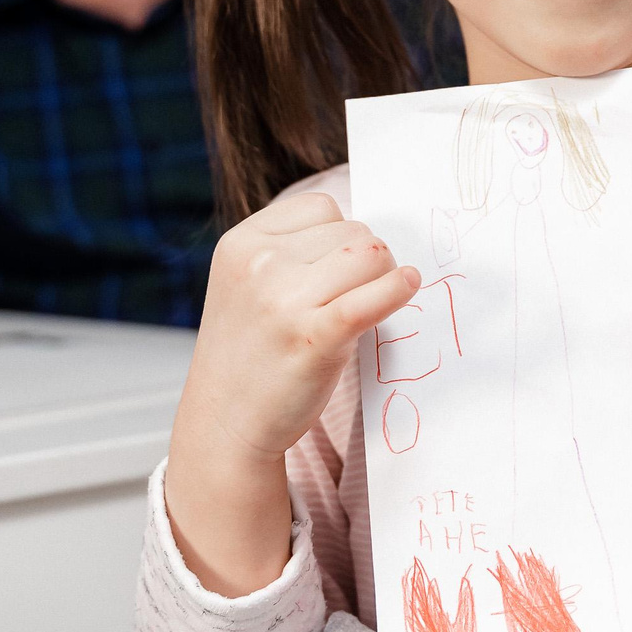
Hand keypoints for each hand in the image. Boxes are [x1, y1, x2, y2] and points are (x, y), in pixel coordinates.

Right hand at [166, 194, 420, 594]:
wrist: (225, 423)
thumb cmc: (250, 351)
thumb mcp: (247, 284)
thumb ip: (292, 252)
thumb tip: (370, 238)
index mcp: (241, 243)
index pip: (322, 208)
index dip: (340, 237)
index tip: (336, 271)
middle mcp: (258, 265)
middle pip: (353, 232)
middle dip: (365, 262)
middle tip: (352, 298)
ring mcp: (283, 301)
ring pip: (371, 256)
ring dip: (383, 277)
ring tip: (366, 305)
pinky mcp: (313, 338)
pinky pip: (374, 296)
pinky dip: (398, 289)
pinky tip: (406, 288)